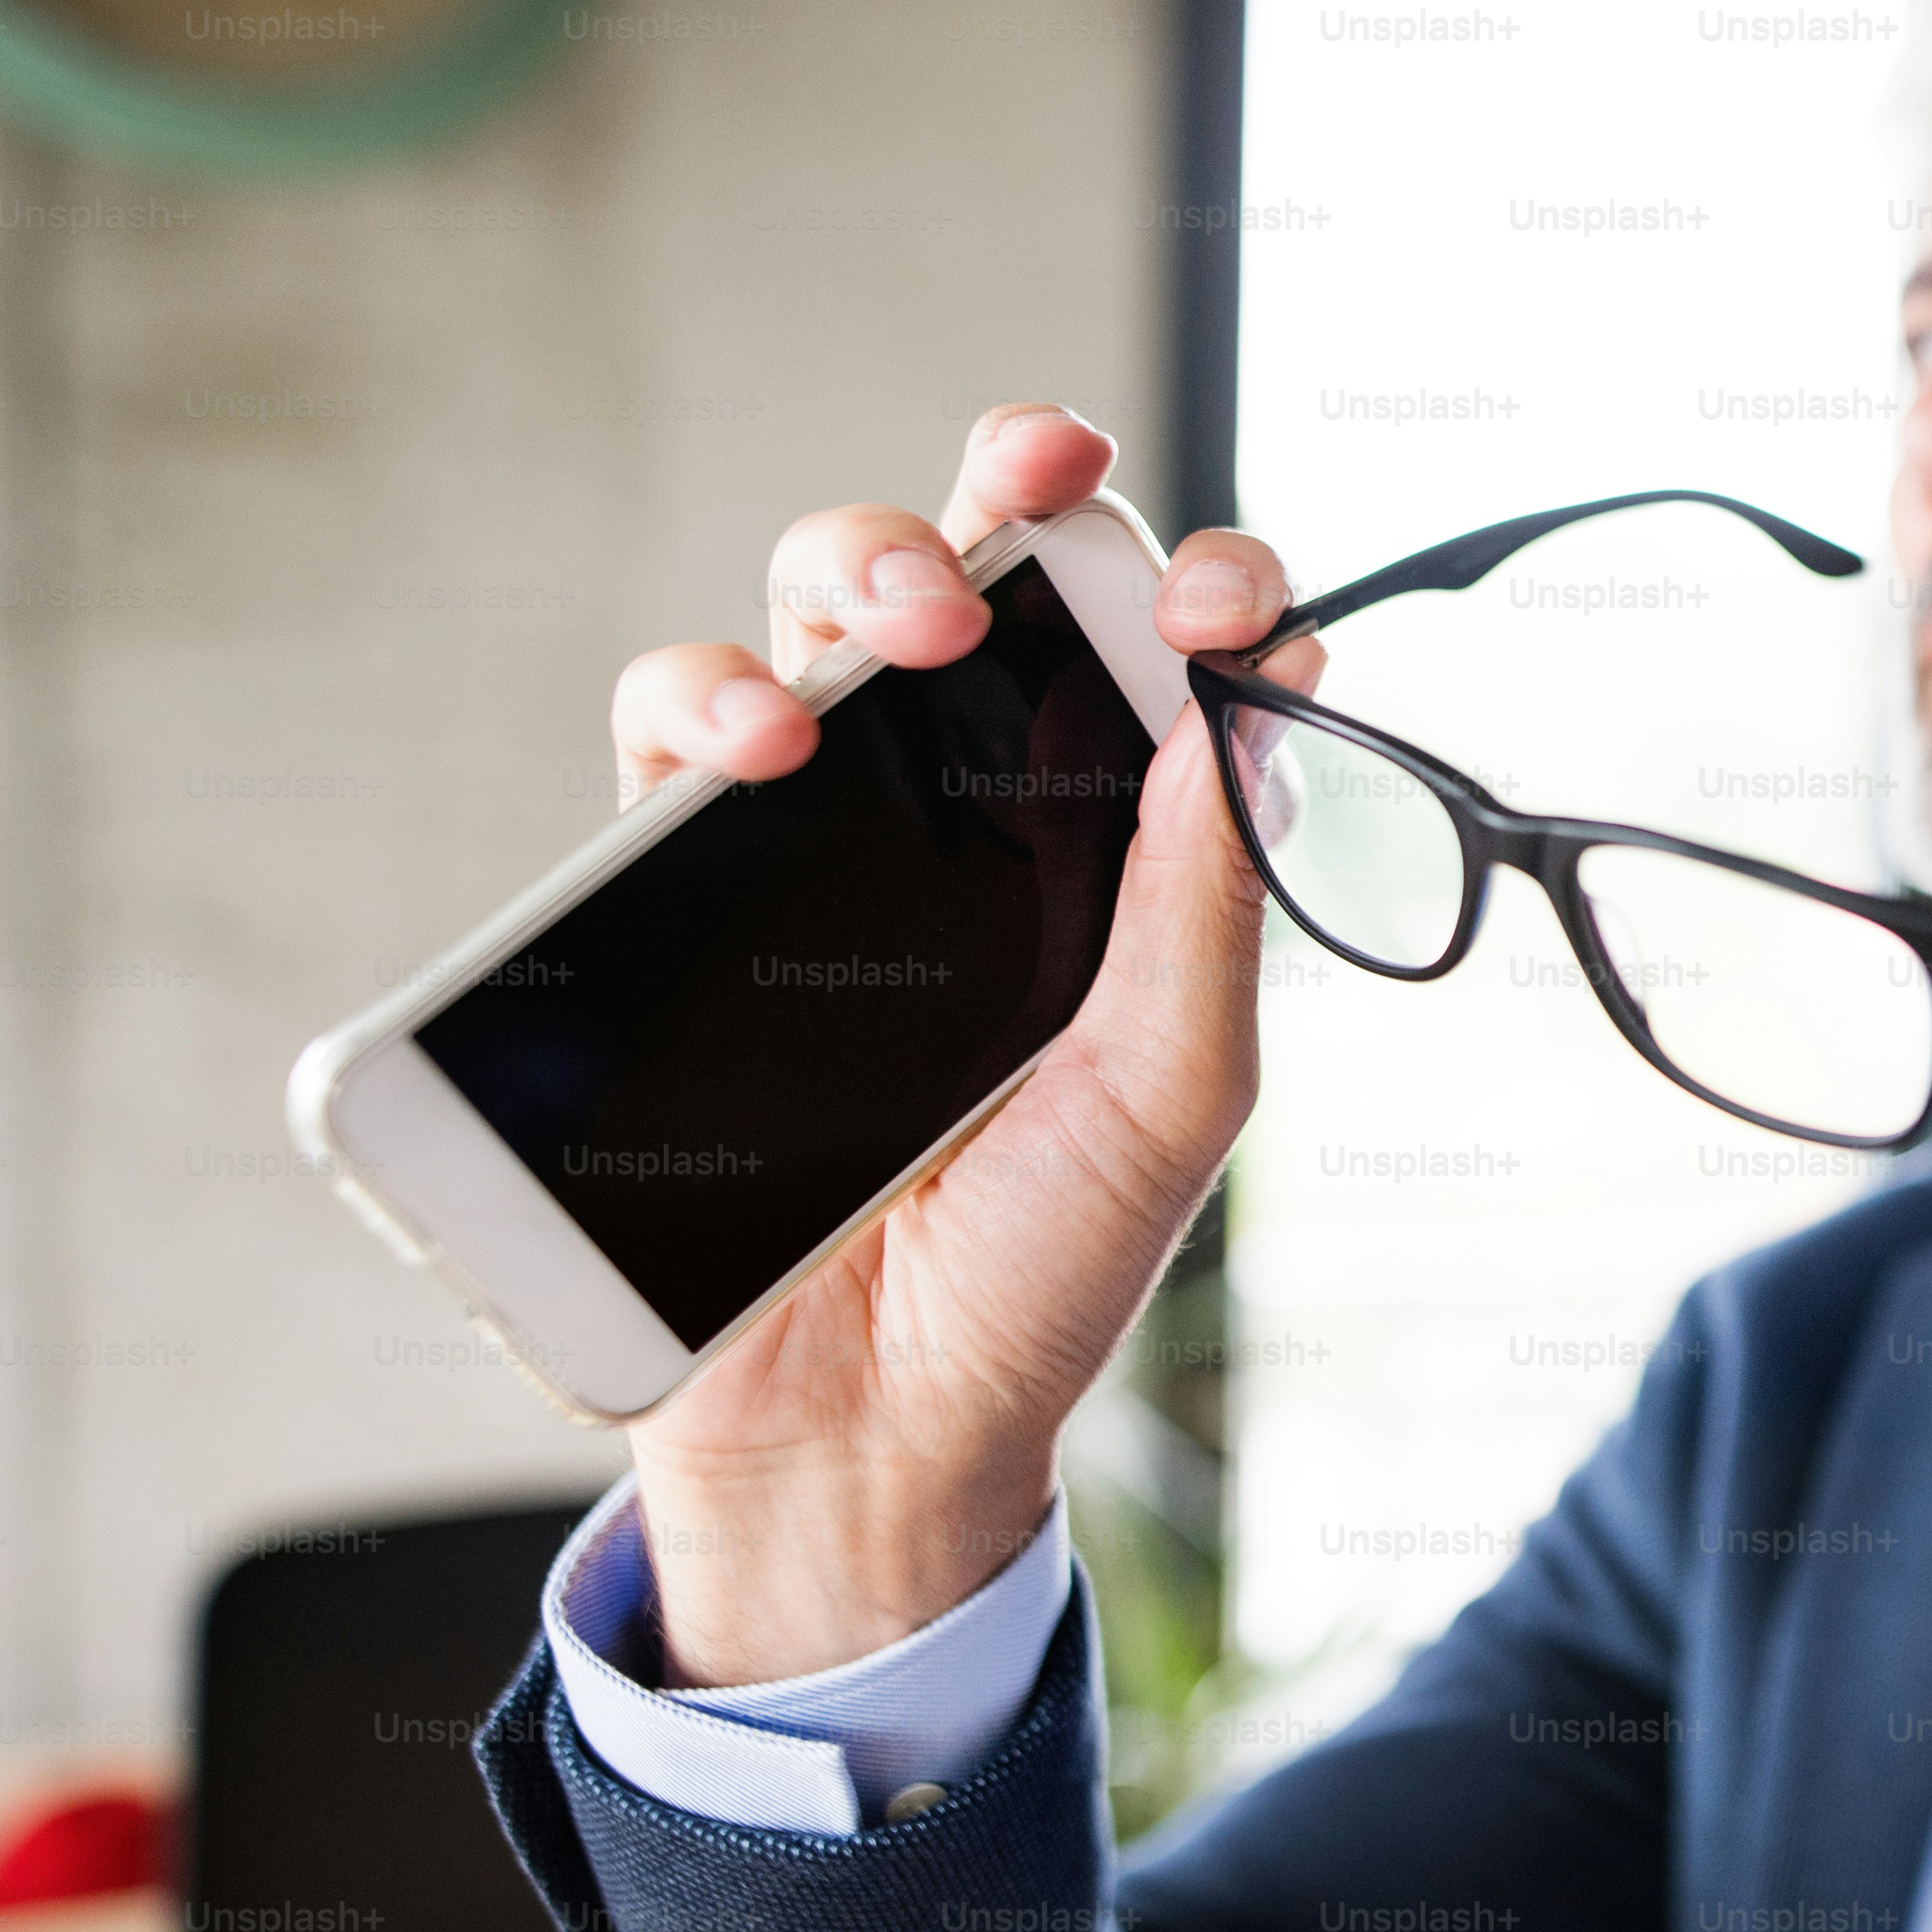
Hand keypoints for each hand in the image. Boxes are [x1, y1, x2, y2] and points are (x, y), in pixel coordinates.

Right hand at [600, 404, 1322, 1685]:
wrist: (869, 1426)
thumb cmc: (1042, 1272)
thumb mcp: (1172, 1091)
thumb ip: (1210, 905)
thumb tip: (1257, 709)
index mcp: (1119, 851)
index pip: (1164, 657)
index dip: (1198, 582)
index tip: (1218, 600)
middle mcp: (980, 818)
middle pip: (989, 573)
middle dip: (1010, 506)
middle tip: (1020, 550)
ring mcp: (830, 837)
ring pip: (826, 607)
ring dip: (862, 562)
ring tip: (901, 631)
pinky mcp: (689, 886)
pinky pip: (674, 726)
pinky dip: (709, 693)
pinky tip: (757, 744)